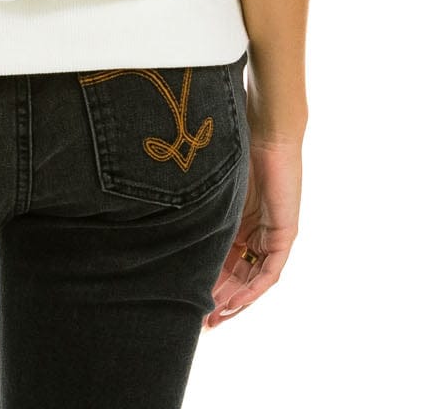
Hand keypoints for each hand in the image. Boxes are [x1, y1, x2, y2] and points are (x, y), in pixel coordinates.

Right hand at [202, 134, 301, 328]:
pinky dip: (253, 289)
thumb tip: (162, 218)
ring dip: (235, 300)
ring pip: (252, 276)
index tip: (188, 298)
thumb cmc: (233, 142)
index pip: (224, 256)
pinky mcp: (285, 232)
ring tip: (213, 318)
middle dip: (219, 297)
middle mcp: (255, 226)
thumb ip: (199, 207)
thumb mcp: (211, 186)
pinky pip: (269, 271)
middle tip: (199, 319)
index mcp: (238, 214)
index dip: (207, 279)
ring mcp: (272, 230)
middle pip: (237, 272)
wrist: (265, 128)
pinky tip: (236, 303)